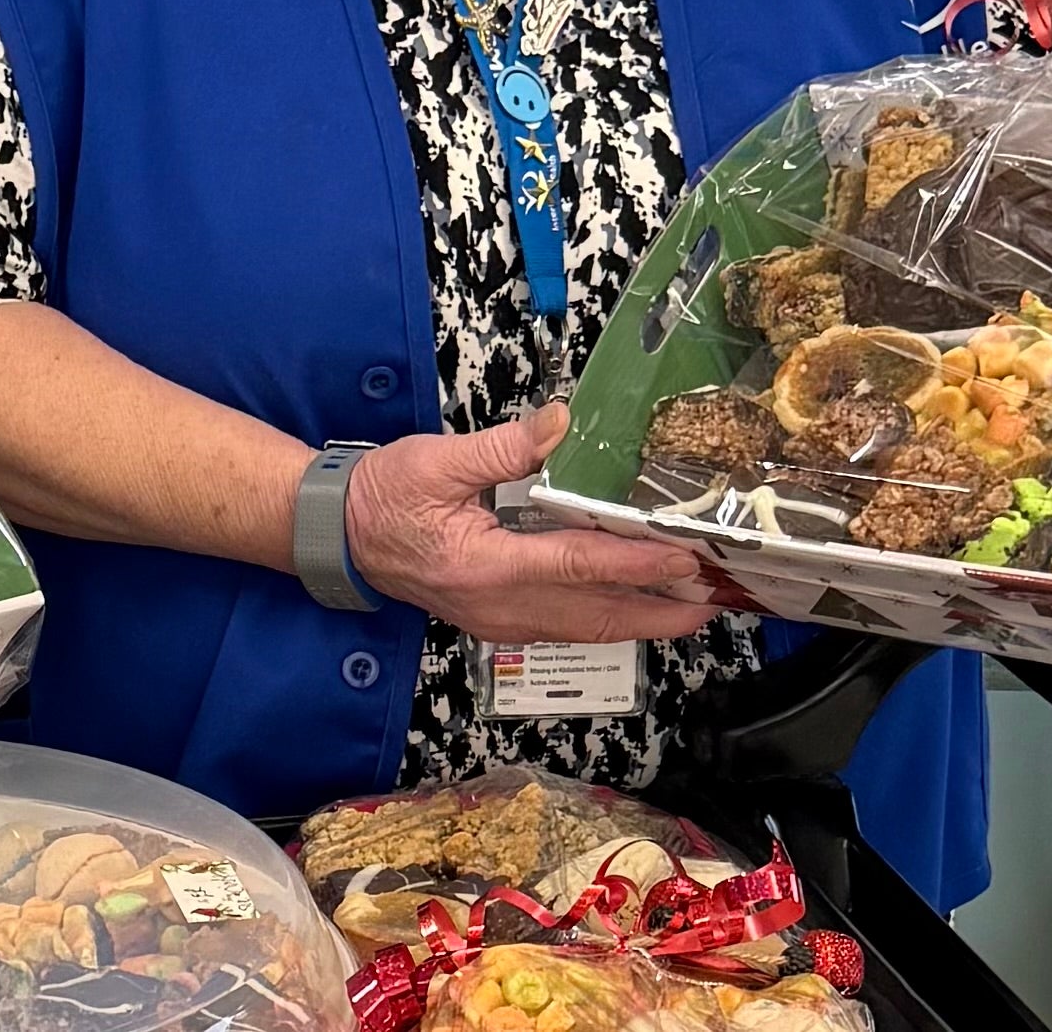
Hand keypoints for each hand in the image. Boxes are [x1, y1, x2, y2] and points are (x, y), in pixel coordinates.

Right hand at [343, 403, 719, 643]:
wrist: (337, 535)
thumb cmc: (384, 494)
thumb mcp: (437, 459)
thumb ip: (504, 446)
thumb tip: (560, 422)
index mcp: (485, 565)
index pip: (576, 566)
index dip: (635, 562)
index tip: (683, 557)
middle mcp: (499, 606)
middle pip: (595, 616)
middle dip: (660, 611)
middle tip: (713, 599)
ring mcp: (499, 620)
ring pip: (585, 629)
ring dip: (641, 618)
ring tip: (688, 606)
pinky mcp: (497, 619)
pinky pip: (566, 627)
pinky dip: (608, 617)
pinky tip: (630, 604)